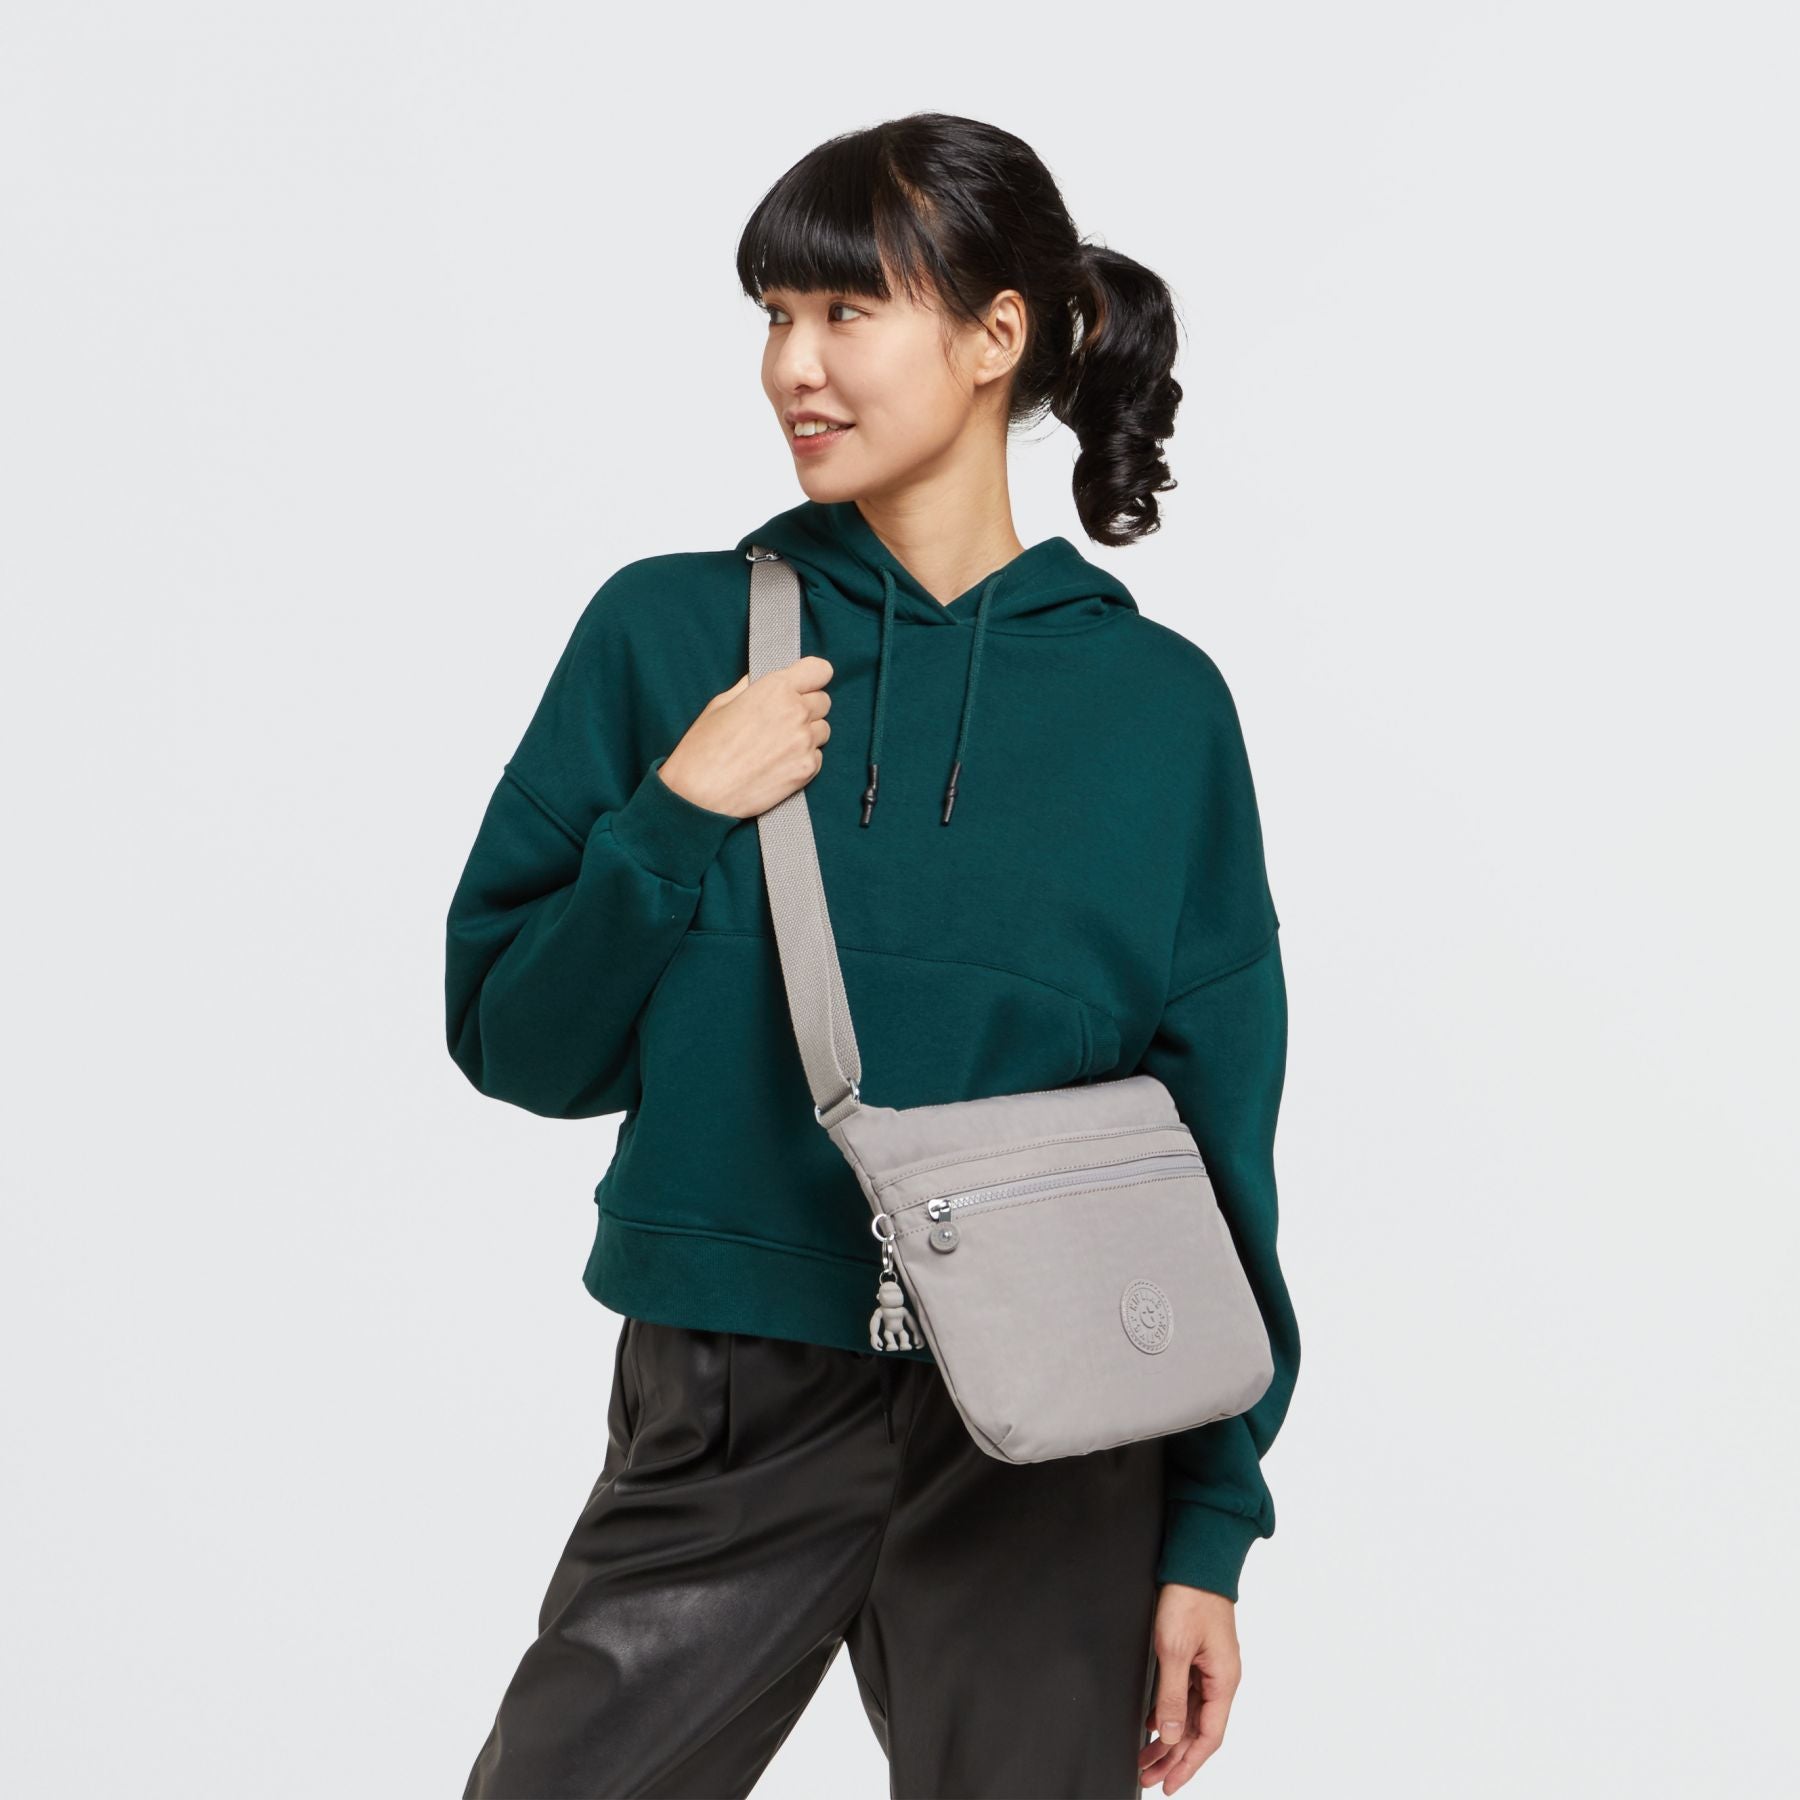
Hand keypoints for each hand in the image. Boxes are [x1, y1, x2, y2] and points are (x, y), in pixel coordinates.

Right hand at [656, 656, 833, 817]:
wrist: (700, 795)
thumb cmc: (704, 748)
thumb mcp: (721, 703)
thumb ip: (751, 687)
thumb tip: (764, 680)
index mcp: (775, 688)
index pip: (820, 670)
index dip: (813, 677)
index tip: (805, 684)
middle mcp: (796, 711)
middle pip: (823, 701)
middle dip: (807, 707)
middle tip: (781, 721)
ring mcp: (805, 742)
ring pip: (822, 729)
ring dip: (807, 734)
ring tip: (777, 745)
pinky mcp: (807, 769)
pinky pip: (818, 756)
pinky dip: (804, 758)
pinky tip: (778, 764)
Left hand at [1138, 1583, 1240, 1791]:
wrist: (1196, 1560)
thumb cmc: (1191, 1597)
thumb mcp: (1173, 1649)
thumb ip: (1173, 1695)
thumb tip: (1172, 1734)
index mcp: (1223, 1680)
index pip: (1208, 1737)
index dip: (1188, 1764)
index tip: (1169, 1783)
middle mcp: (1221, 1678)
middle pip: (1199, 1730)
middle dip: (1174, 1757)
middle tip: (1149, 1776)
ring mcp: (1211, 1667)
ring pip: (1192, 1714)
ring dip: (1170, 1737)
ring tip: (1146, 1756)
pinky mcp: (1199, 1656)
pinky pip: (1187, 1694)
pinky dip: (1170, 1712)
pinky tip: (1153, 1723)